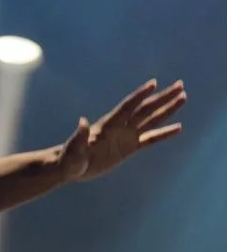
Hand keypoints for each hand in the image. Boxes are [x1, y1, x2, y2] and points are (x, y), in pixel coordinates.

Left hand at [58, 79, 186, 181]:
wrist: (69, 167)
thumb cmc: (69, 159)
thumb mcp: (74, 148)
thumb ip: (80, 136)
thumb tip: (82, 121)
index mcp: (107, 125)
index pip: (127, 107)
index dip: (139, 95)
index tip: (153, 83)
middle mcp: (119, 127)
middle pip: (145, 109)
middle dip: (162, 98)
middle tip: (179, 85)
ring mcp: (125, 136)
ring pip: (151, 120)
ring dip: (167, 110)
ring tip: (183, 97)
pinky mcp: (129, 148)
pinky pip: (150, 139)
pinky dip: (164, 134)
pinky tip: (178, 127)